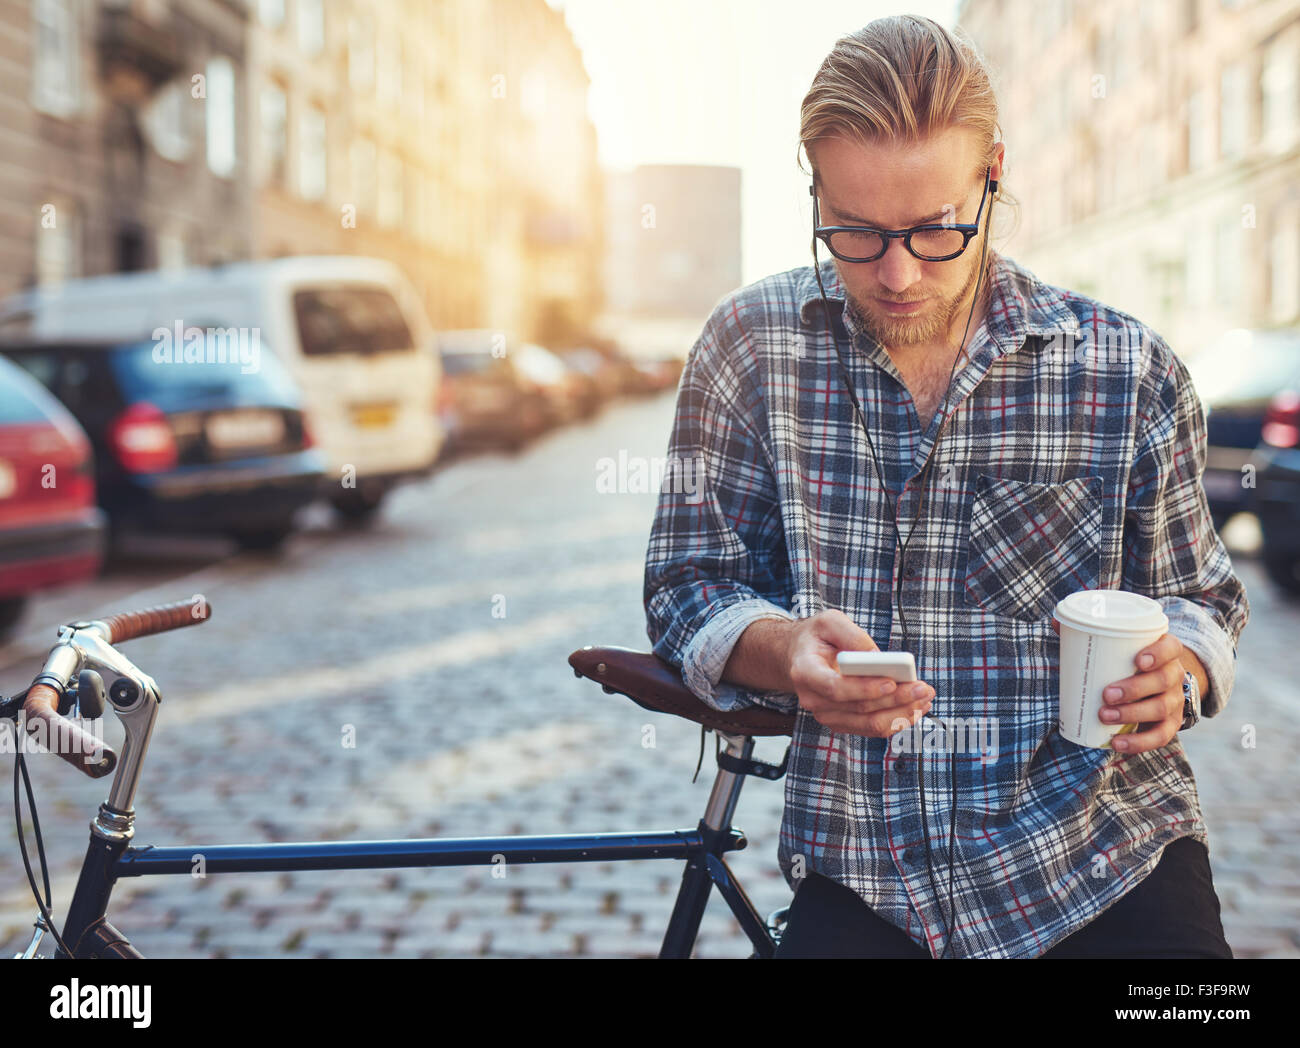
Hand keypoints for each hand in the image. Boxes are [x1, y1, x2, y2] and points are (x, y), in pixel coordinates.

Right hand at [783, 610, 934, 736]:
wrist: (799, 657)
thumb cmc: (817, 637)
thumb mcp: (829, 621)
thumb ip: (852, 635)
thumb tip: (879, 658)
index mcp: (806, 672)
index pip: (836, 688)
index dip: (865, 688)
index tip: (893, 681)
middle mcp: (813, 700)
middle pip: (859, 708)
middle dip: (896, 699)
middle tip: (923, 688)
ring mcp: (827, 715)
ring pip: (869, 724)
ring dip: (902, 714)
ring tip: (925, 698)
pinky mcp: (842, 722)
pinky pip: (872, 728)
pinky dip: (897, 720)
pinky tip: (915, 707)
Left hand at [1050, 620, 1184, 753]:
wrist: (1156, 682)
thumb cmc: (1128, 659)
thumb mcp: (1118, 644)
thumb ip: (1090, 632)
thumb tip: (1056, 621)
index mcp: (1166, 651)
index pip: (1170, 647)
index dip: (1158, 653)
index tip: (1138, 661)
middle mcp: (1174, 675)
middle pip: (1162, 681)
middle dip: (1135, 689)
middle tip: (1106, 694)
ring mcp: (1174, 701)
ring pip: (1161, 708)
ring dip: (1132, 714)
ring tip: (1104, 715)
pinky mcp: (1170, 724)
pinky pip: (1160, 736)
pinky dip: (1139, 742)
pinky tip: (1117, 744)